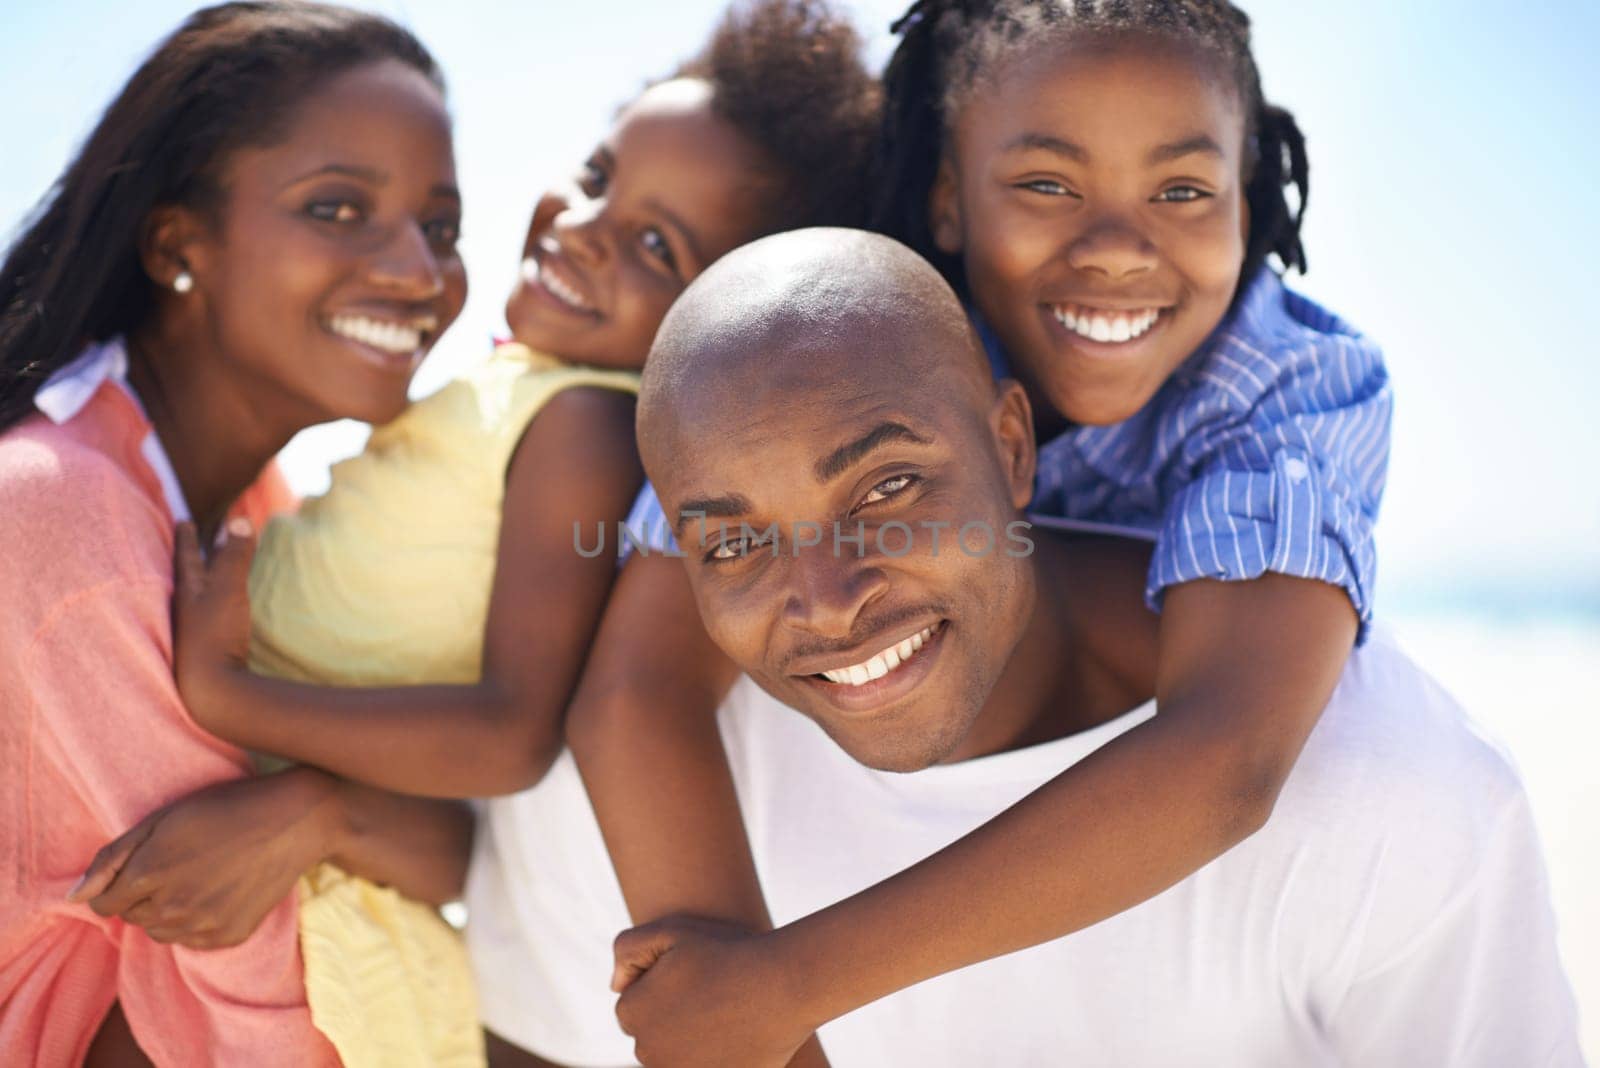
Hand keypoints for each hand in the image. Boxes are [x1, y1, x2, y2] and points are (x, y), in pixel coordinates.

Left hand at [67, 768, 336, 948]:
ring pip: (161, 933)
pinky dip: (197, 922)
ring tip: (198, 877)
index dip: (118, 884)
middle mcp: (172, 907)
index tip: (143, 865)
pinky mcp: (229, 936)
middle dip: (144, 896)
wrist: (295, 820)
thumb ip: (112, 858)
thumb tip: (74, 898)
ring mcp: (203, 926)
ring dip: (168, 911)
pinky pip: (193, 941)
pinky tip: (218, 892)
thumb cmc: (226, 808)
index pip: (104, 903)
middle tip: (177, 863)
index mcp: (149, 874)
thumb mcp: (163, 818)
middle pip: (133, 919)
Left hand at [172, 518, 255, 735]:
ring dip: (203, 585)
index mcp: (188, 592)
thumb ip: (234, 556)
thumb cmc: (214, 637)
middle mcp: (186, 612)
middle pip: (187, 578)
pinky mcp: (209, 653)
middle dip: (191, 558)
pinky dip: (215, 609)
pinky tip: (224, 615)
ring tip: (210, 575)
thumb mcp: (227, 591)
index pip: (185, 557)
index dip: (186, 537)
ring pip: (196, 601)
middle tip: (194, 541)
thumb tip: (238, 519)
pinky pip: (209, 621)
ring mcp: (195, 634)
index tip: (183, 521)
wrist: (211, 693)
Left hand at [612, 916, 812, 1067]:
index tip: (695, 974)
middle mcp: (647, 1051)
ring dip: (694, 1039)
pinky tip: (736, 1034)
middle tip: (713, 993)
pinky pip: (704, 1064)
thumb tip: (616, 985)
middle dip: (676, 1016)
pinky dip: (716, 1055)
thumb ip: (627, 949)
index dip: (664, 985)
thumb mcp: (671, 931)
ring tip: (728, 1014)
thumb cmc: (728, 953)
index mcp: (632, 1013)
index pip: (635, 1004)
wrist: (783, 986)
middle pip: (655, 1034)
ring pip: (678, 1054)